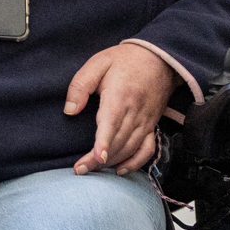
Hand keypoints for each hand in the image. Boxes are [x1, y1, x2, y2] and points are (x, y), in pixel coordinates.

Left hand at [65, 43, 175, 174]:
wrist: (160, 58)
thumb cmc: (124, 61)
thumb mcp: (97, 63)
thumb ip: (80, 86)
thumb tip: (70, 110)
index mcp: (120, 96)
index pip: (112, 123)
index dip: (105, 142)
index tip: (97, 157)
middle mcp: (135, 112)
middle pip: (119, 141)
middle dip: (99, 159)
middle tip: (79, 170)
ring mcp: (146, 120)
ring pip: (131, 148)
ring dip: (112, 162)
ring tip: (91, 171)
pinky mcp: (152, 124)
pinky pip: (148, 148)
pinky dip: (136, 162)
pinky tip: (120, 170)